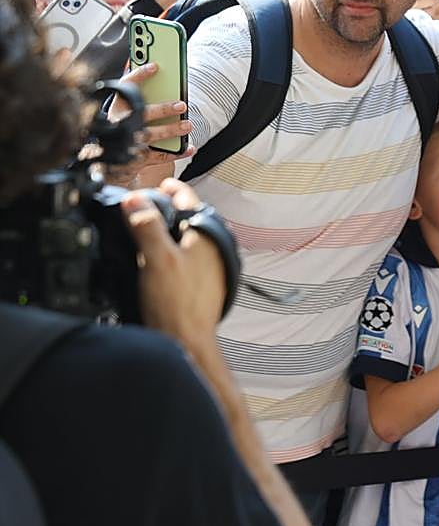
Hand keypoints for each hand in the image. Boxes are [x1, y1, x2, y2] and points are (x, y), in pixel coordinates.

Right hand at [106, 62, 194, 184]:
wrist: (109, 160)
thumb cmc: (122, 125)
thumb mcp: (123, 105)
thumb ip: (132, 85)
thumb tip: (137, 61)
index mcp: (116, 108)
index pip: (124, 88)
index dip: (138, 75)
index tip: (154, 66)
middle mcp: (119, 125)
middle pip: (140, 115)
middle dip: (161, 109)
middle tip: (181, 104)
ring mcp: (128, 143)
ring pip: (150, 136)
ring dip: (171, 131)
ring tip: (187, 125)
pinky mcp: (137, 159)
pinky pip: (160, 156)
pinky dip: (177, 153)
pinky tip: (189, 147)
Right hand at [121, 178, 225, 348]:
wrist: (188, 341)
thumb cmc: (177, 304)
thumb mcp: (156, 258)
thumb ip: (146, 225)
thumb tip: (134, 200)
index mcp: (208, 234)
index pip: (189, 198)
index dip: (169, 188)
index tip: (156, 184)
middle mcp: (216, 246)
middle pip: (190, 216)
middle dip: (169, 208)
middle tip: (147, 205)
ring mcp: (213, 264)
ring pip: (190, 236)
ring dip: (171, 229)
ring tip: (149, 229)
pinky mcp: (206, 280)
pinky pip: (189, 254)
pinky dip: (174, 249)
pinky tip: (158, 258)